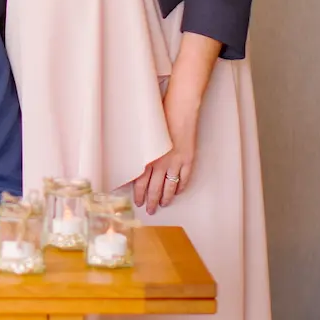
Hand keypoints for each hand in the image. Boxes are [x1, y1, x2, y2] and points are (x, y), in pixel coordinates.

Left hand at [135, 81, 200, 214]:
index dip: (139, 194)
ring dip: (166, 198)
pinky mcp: (188, 160)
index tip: (138, 202)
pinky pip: (184, 179)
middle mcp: (160, 163)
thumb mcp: (143, 136)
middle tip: (150, 210)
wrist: (179, 110)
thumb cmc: (159, 118)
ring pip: (169, 187)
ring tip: (163, 204)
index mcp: (147, 158)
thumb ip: (139, 151)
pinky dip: (181, 187)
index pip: (141, 182)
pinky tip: (178, 192)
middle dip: (151, 201)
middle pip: (154, 189)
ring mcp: (176, 163)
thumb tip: (131, 162)